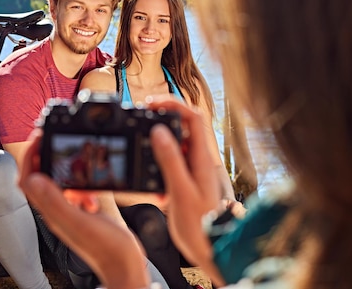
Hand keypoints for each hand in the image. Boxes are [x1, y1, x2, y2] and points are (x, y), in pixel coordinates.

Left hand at [19, 130, 149, 288]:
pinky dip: (83, 181)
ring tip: (77, 156)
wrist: (127, 267)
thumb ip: (56, 201)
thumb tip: (33, 179)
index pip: (29, 180)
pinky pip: (78, 191)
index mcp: (53, 212)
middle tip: (53, 137)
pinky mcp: (86, 214)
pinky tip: (95, 183)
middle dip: (44, 155)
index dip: (30, 156)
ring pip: (59, 182)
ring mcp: (72, 213)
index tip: (40, 137)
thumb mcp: (80, 221)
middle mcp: (58, 211)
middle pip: (41, 177)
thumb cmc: (107, 249)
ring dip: (65, 167)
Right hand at [146, 97, 225, 285]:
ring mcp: (194, 170)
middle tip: (141, 119)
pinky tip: (154, 186)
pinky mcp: (187, 181)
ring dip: (159, 145)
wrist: (210, 249)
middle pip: (183, 126)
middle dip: (161, 120)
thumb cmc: (200, 225)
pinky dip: (160, 166)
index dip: (172, 104)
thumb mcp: (180, 191)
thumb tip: (159, 131)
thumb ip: (170, 160)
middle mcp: (200, 160)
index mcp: (202, 158)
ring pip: (176, 145)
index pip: (192, 117)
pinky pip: (172, 164)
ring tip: (143, 152)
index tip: (151, 103)